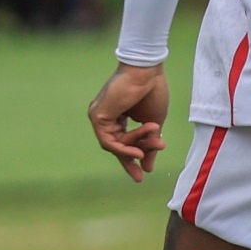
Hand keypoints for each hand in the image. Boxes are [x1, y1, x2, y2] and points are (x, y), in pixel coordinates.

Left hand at [88, 63, 169, 180]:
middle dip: (129, 160)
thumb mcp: (153, 125)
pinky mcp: (97, 116)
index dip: (133, 158)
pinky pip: (107, 141)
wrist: (147, 73)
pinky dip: (122, 148)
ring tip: (153, 147)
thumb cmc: (152, 92)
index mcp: (118, 117)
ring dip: (134, 148)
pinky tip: (137, 152)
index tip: (143, 173)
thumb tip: (148, 168)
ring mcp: (99, 116)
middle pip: (117, 146)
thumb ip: (149, 145)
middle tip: (139, 177)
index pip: (123, 142)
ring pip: (114, 144)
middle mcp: (105, 117)